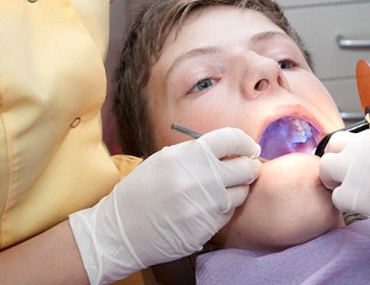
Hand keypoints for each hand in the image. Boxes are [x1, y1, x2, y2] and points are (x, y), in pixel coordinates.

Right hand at [69, 128, 260, 284]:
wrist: (120, 230)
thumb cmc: (143, 191)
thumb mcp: (165, 159)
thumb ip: (198, 152)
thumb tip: (231, 147)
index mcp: (188, 156)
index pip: (232, 138)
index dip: (245, 142)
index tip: (248, 147)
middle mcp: (200, 179)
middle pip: (245, 167)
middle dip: (249, 165)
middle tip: (246, 167)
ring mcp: (205, 206)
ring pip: (241, 193)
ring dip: (236, 189)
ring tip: (220, 190)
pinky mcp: (206, 228)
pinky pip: (228, 214)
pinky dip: (223, 209)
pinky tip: (206, 208)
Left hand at [319, 119, 369, 245]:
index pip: (359, 139)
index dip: (362, 154)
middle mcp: (367, 142)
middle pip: (333, 146)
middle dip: (338, 161)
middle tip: (353, 180)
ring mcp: (358, 166)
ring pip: (326, 170)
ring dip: (338, 183)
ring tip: (359, 197)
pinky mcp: (358, 193)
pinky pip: (337, 199)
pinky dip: (348, 205)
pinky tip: (369, 209)